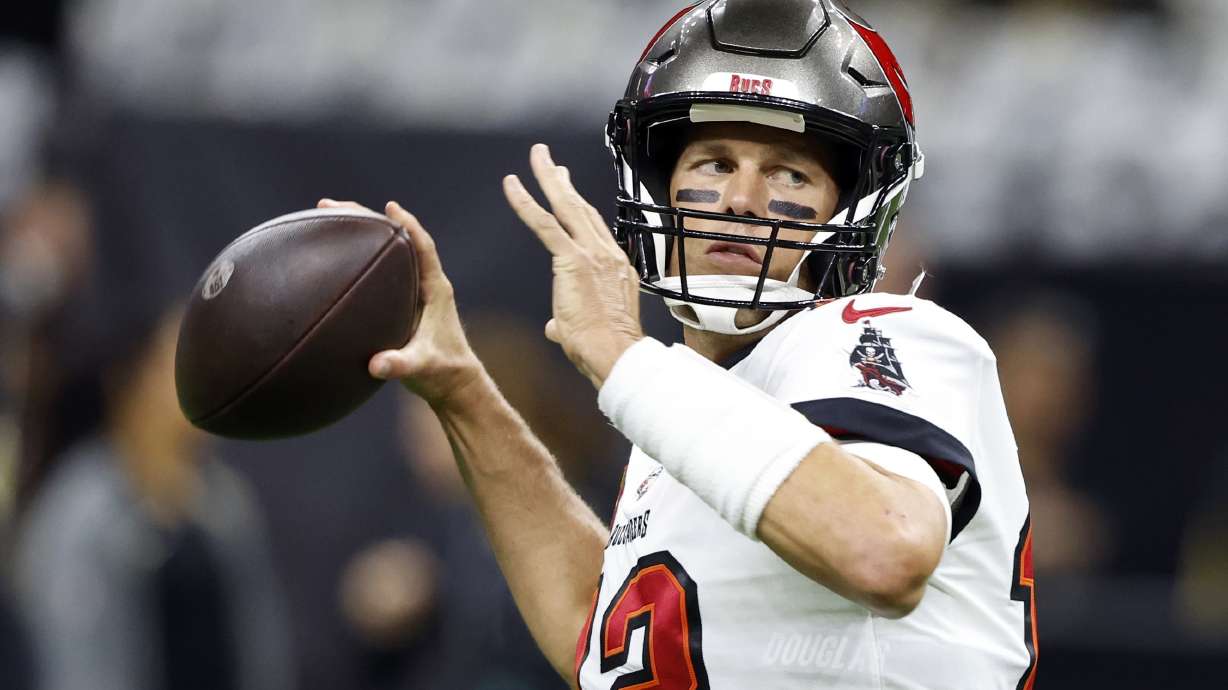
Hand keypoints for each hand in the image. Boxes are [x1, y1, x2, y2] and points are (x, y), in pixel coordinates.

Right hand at [317, 199, 483, 408]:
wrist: (453, 385)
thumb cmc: (443, 373)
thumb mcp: (421, 368)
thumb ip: (400, 365)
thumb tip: (376, 365)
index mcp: (436, 289)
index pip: (423, 247)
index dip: (408, 225)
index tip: (390, 207)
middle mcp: (426, 284)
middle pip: (398, 240)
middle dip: (368, 220)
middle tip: (333, 205)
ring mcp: (414, 292)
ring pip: (388, 253)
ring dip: (361, 233)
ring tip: (326, 218)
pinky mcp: (403, 302)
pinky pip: (381, 270)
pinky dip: (359, 258)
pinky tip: (334, 256)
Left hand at [503, 144, 643, 388]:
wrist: (616, 354)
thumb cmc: (605, 350)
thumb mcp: (586, 330)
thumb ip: (568, 322)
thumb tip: (555, 327)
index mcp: (615, 269)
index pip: (594, 229)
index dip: (579, 207)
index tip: (568, 189)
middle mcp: (607, 255)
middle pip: (582, 208)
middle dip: (563, 182)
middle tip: (549, 160)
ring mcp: (592, 254)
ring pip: (566, 206)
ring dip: (549, 178)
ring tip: (537, 156)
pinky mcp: (573, 260)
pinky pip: (545, 224)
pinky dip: (526, 202)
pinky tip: (512, 185)